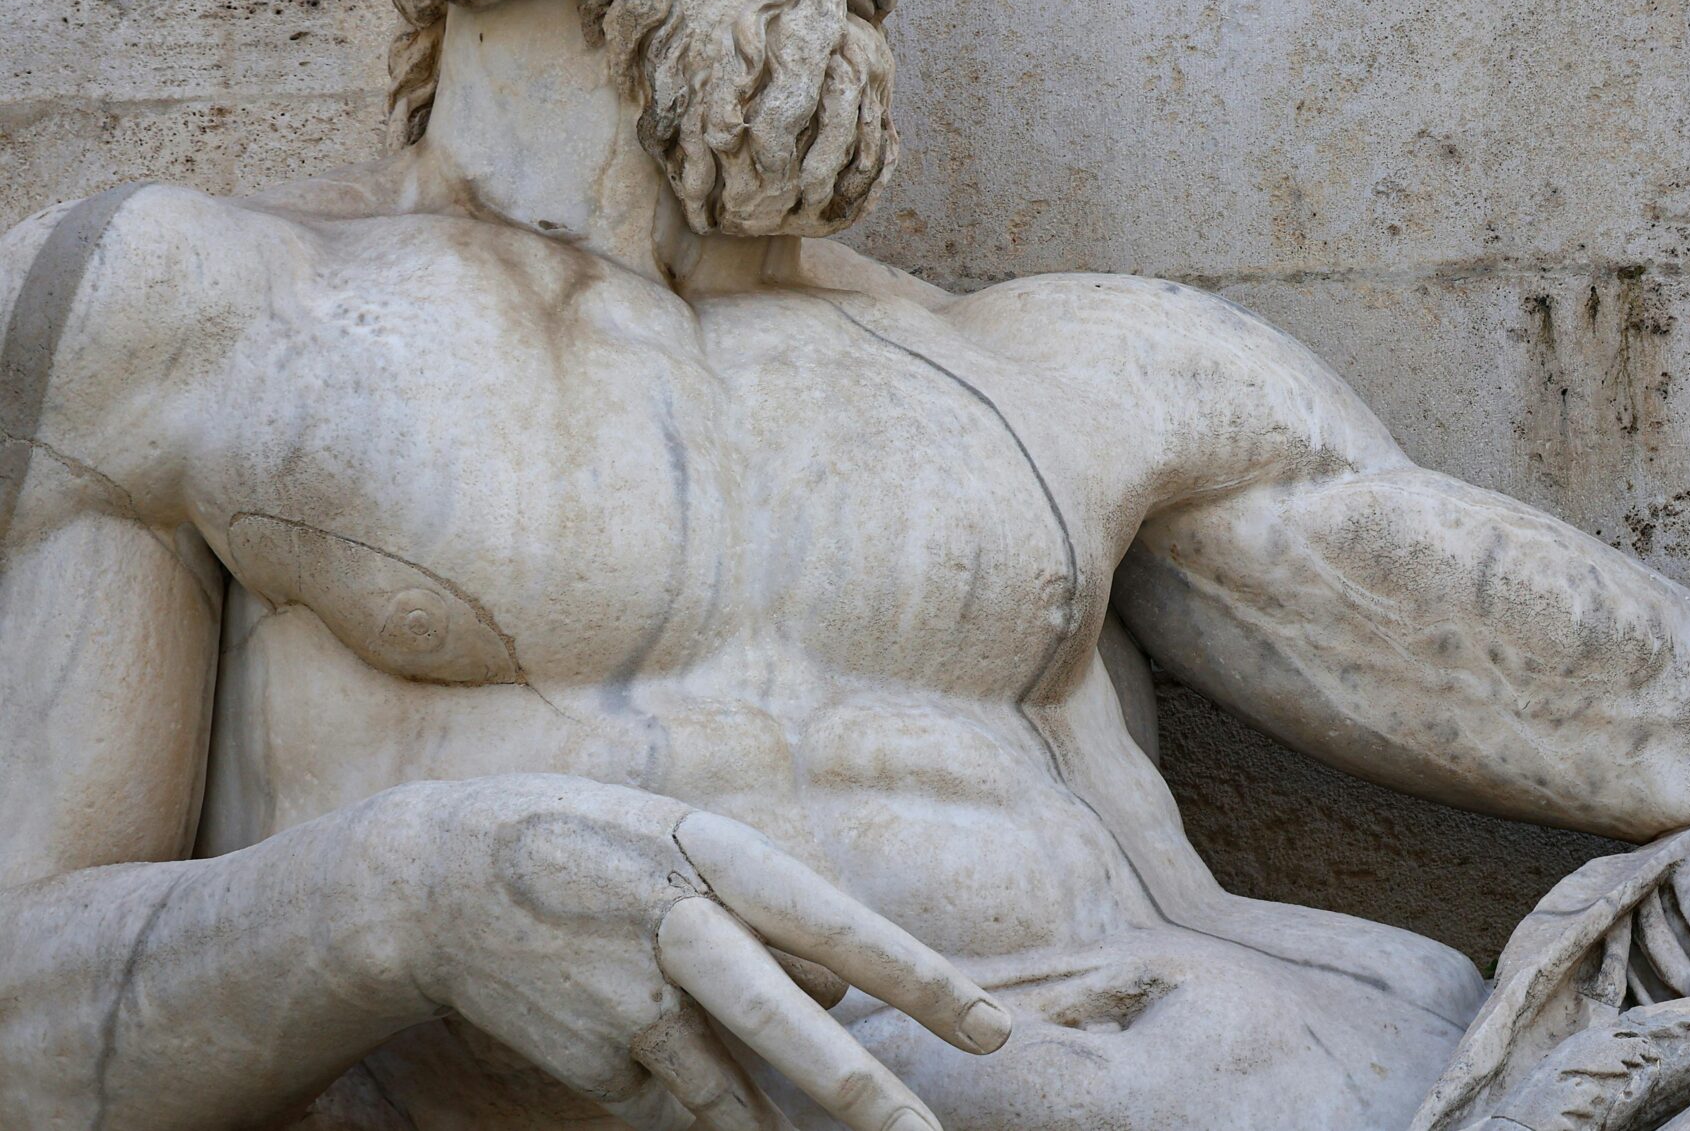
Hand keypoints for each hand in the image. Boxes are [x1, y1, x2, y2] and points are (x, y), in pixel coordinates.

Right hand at [382, 775, 1007, 1130]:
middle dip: (863, 1095)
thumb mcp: (694, 845)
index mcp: (727, 861)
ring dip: (787, 1125)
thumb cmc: (602, 852)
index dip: (923, 983)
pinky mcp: (600, 1060)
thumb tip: (839, 1000)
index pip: (844, 931)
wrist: (439, 879)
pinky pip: (684, 1089)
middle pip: (790, 1026)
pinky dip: (698, 1085)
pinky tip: (646, 1031)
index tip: (993, 1031)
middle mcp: (688, 929)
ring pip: (741, 1087)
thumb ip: (773, 919)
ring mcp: (638, 1003)